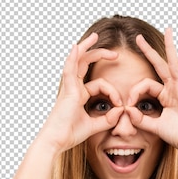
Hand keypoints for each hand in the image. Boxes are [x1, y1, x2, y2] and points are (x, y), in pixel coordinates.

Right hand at [38, 33, 124, 153]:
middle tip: (115, 54)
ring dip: (86, 47)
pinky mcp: (67, 91)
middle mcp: (73, 88)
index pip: (99, 85)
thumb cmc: (69, 135)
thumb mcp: (93, 126)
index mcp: (78, 95)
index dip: (113, 93)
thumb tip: (120, 111)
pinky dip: (73, 57)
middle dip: (99, 55)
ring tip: (95, 36)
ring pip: (77, 61)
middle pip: (85, 64)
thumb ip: (107, 119)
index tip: (120, 105)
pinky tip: (77, 47)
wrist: (56, 142)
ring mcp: (69, 88)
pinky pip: (69, 69)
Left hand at [127, 28, 177, 157]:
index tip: (128, 105)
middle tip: (138, 39)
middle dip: (148, 52)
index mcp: (165, 96)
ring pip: (172, 63)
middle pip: (158, 66)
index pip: (145, 86)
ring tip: (168, 30)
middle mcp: (173, 89)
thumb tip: (127, 111)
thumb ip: (141, 119)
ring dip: (169, 46)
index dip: (134, 92)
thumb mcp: (155, 127)